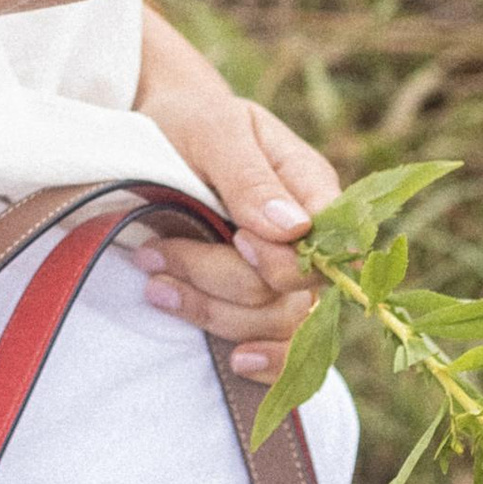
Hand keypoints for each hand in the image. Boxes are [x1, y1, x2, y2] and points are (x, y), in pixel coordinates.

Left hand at [133, 91, 341, 384]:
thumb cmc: (193, 122)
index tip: (236, 238)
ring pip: (278, 324)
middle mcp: (308, 237)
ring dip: (212, 311)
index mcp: (311, 186)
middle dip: (221, 280)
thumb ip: (250, 177)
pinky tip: (236, 361)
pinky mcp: (259, 301)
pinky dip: (265, 361)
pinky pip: (282, 347)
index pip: (327, 246)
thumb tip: (294, 229)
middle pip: (293, 292)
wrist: (162, 130)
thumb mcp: (215, 132)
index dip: (283, 258)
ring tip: (155, 284)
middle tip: (156, 253)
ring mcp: (286, 274)